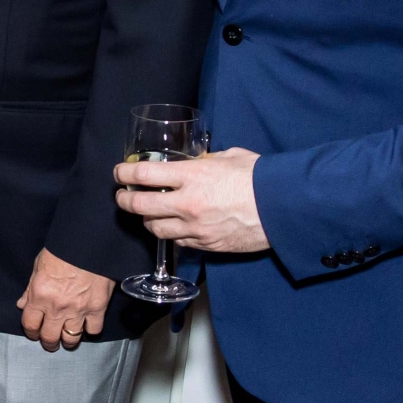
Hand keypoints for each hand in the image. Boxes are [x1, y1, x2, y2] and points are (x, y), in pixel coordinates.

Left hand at [17, 248, 112, 349]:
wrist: (88, 245)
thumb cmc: (61, 252)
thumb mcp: (38, 266)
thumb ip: (30, 289)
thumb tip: (22, 305)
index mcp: (39, 296)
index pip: (30, 324)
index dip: (31, 332)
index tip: (34, 333)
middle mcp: (57, 307)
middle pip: (50, 337)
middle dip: (48, 343)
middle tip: (50, 343)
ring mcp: (78, 310)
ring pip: (71, 338)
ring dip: (68, 341)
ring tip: (68, 340)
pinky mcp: (97, 309)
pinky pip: (93, 330)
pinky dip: (90, 329)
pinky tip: (88, 326)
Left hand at [115, 147, 267, 253]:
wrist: (284, 208)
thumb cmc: (260, 178)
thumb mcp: (230, 157)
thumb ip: (206, 160)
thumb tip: (195, 161)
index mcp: (191, 176)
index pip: (143, 175)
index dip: (124, 173)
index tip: (118, 173)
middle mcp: (187, 204)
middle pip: (139, 206)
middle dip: (124, 201)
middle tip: (122, 197)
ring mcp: (195, 228)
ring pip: (155, 229)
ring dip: (147, 220)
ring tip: (147, 213)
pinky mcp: (206, 245)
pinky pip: (178, 242)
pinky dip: (172, 234)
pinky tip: (174, 227)